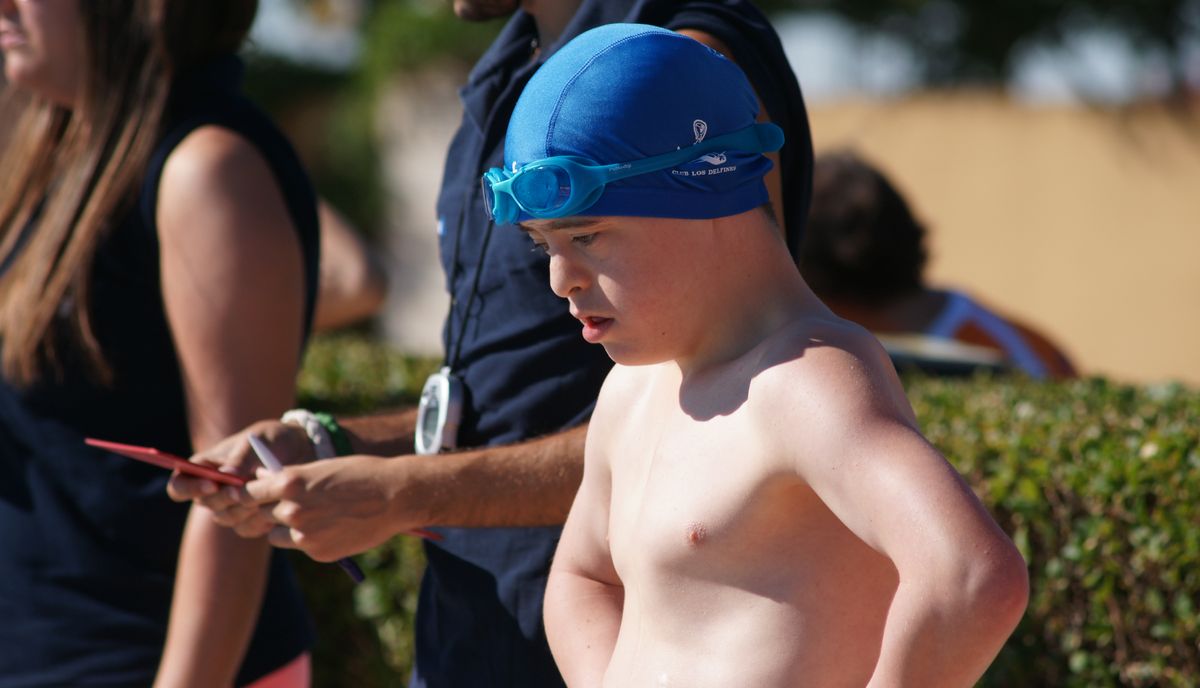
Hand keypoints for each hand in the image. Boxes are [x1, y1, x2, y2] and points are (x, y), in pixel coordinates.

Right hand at [166, 419, 314, 534]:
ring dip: (245, 508)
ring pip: (226, 518)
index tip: (212, 485)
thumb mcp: (257, 440)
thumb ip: (241, 457)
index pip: (179, 486)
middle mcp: (213, 489)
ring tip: (266, 494)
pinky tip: (275, 507)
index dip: (190, 489)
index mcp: (204, 466)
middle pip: (205, 504)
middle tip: (244, 491)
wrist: (301, 451)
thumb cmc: (272, 439)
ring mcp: (231, 506)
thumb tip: (226, 475)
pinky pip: (247, 528)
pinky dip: (260, 520)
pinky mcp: (250, 518)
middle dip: (225, 498)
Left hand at [242, 454, 426, 560]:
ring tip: (313, 516)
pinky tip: (333, 527)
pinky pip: (298, 546)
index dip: (245, 494)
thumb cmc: (360, 474)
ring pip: (274, 535)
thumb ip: (288, 477)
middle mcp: (291, 510)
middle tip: (289, 504)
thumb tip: (261, 480)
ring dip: (284, 528)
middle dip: (269, 510)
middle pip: (260, 514)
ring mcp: (303, 535)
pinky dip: (308, 539)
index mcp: (289, 483)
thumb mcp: (321, 467)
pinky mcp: (316, 553)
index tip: (246, 497)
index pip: (247, 493)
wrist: (395, 497)